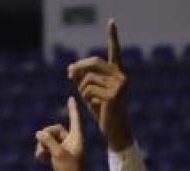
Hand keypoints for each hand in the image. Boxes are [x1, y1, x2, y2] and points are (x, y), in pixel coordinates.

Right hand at [34, 96, 83, 170]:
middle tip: (43, 144)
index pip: (74, 119)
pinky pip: (47, 149)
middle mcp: (71, 142)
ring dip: (42, 146)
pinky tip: (40, 160)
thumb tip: (38, 133)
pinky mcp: (57, 158)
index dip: (72, 108)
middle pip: (54, 130)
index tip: (71, 98)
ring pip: (48, 140)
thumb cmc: (70, 170)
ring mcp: (64, 150)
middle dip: (46, 136)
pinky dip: (42, 152)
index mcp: (76, 138)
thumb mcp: (58, 153)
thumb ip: (48, 141)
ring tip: (40, 156)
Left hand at [67, 18, 132, 151]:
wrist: (115, 131)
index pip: (115, 51)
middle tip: (69, 73)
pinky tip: (95, 107)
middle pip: (93, 63)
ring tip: (89, 101)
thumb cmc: (103, 112)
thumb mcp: (90, 93)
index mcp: (117, 72)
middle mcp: (120, 76)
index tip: (111, 21)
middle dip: (79, 67)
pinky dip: (86, 98)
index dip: (113, 36)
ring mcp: (118, 85)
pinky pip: (89, 90)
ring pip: (88, 79)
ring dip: (82, 89)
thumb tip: (71, 67)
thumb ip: (82, 79)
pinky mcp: (113, 95)